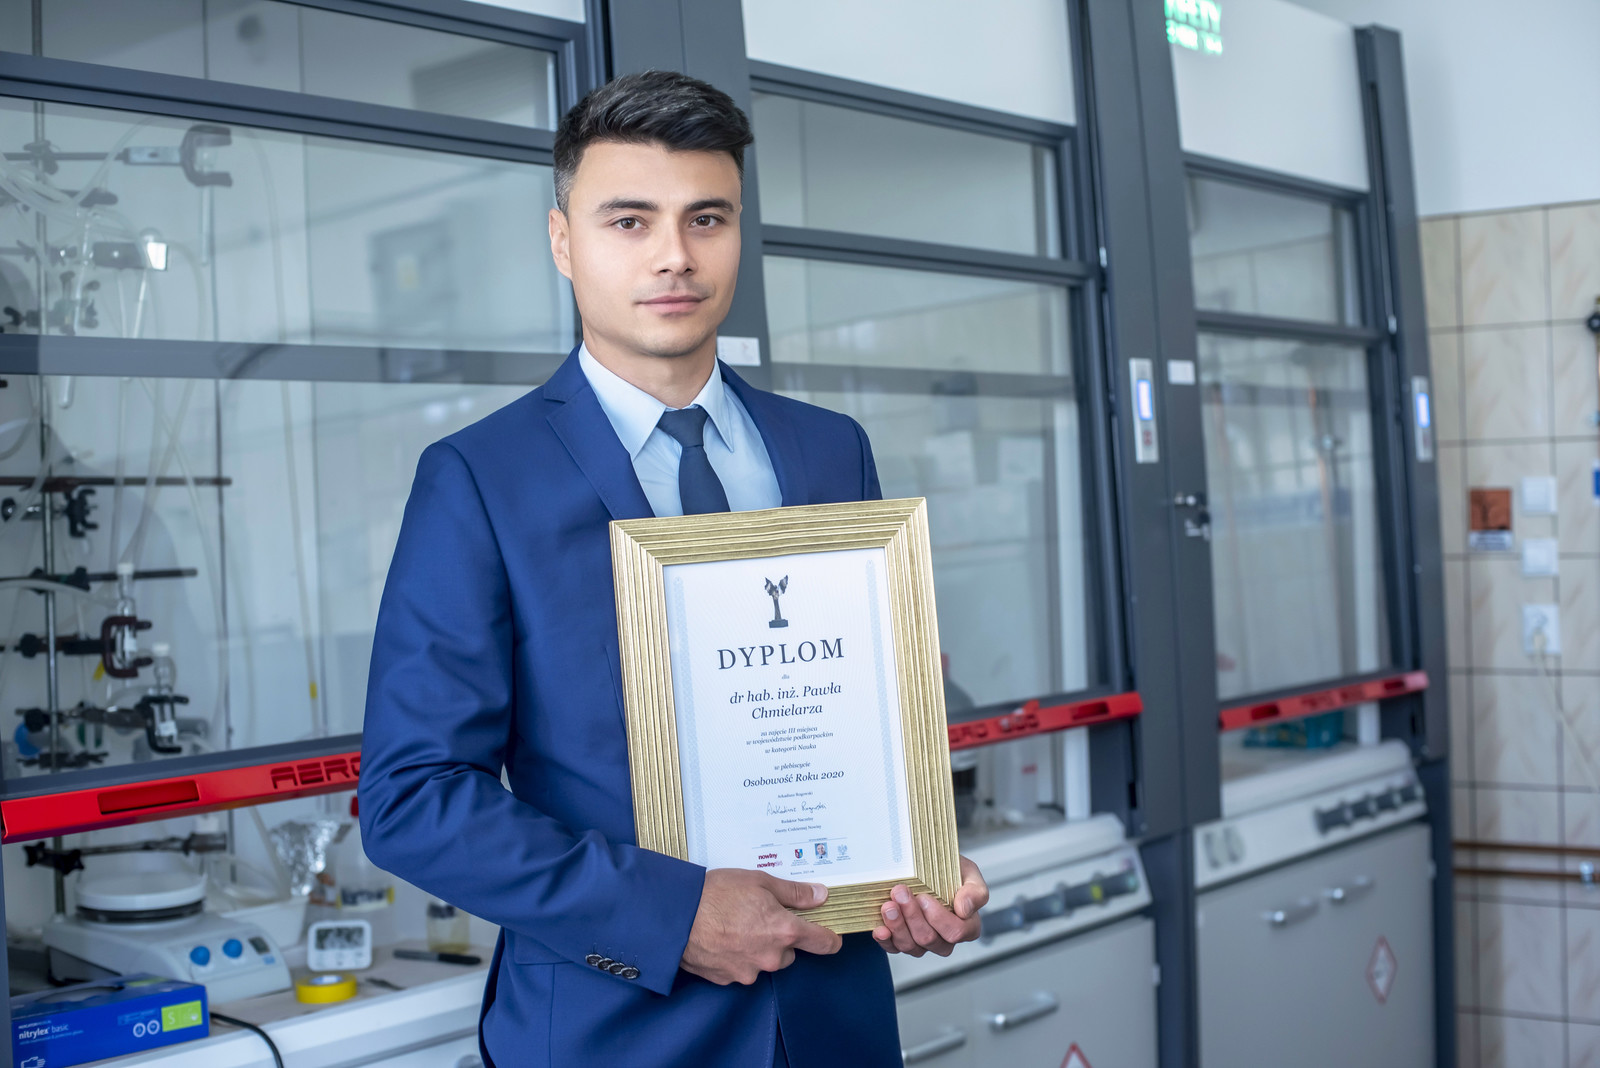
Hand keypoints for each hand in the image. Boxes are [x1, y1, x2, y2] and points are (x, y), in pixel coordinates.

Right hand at [680, 868, 843, 984]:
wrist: (676, 916)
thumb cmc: (717, 894)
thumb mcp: (760, 882)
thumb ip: (794, 892)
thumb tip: (821, 895)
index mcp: (785, 931)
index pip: (823, 943)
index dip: (830, 939)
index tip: (831, 936)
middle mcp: (771, 957)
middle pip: (789, 952)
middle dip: (780, 938)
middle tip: (759, 917)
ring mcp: (749, 971)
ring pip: (765, 961)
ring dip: (758, 948)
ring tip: (735, 926)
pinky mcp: (728, 979)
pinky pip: (742, 968)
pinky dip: (737, 956)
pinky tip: (722, 938)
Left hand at [872, 855, 987, 956]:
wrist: (928, 865)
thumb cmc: (950, 870)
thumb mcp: (969, 873)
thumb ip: (975, 891)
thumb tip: (965, 909)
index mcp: (967, 925)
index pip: (955, 932)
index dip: (938, 918)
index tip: (924, 897)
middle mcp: (945, 939)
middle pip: (929, 939)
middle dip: (912, 916)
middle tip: (900, 893)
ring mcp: (923, 943)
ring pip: (910, 946)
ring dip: (897, 925)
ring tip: (888, 905)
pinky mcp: (903, 941)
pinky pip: (894, 948)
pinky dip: (885, 939)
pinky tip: (880, 928)